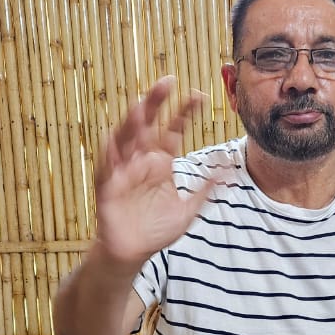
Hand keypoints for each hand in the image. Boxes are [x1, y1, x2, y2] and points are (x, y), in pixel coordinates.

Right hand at [94, 76, 214, 264]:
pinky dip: (109, 154)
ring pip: (126, 139)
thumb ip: (205, 190)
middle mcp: (141, 160)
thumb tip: (228, 171)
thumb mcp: (188, 210)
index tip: (199, 96)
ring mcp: (123, 171)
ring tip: (140, 104)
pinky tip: (113, 139)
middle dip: (155, 103)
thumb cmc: (156, 229)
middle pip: (148, 125)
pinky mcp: (108, 187)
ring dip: (132, 122)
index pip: (173, 130)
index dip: (184, 112)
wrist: (133, 252)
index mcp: (161, 162)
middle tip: (167, 82)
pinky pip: (106, 168)